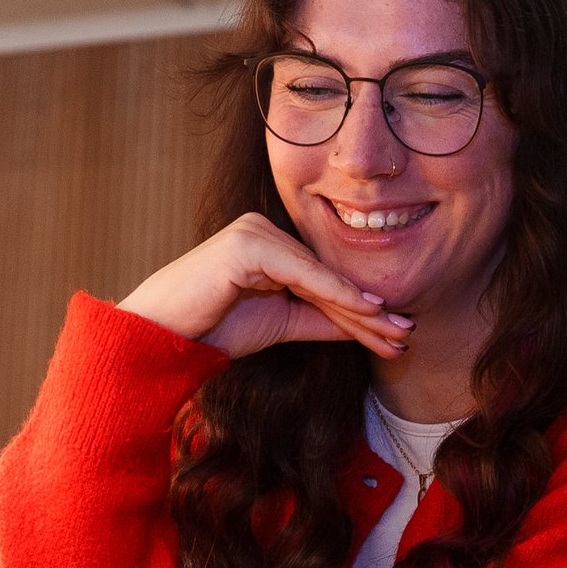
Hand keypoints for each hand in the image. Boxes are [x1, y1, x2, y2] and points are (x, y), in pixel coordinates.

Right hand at [119, 213, 412, 358]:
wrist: (161, 338)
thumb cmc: (212, 329)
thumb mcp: (281, 324)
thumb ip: (321, 318)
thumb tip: (369, 321)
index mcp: (270, 244)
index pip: (326, 279)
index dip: (362, 310)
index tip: (396, 334)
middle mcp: (264, 229)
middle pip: (329, 276)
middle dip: (368, 311)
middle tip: (406, 334)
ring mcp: (255, 231)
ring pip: (321, 275)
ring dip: (359, 308)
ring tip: (394, 331)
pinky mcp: (247, 243)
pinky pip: (302, 272)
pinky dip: (335, 292)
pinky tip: (366, 309)